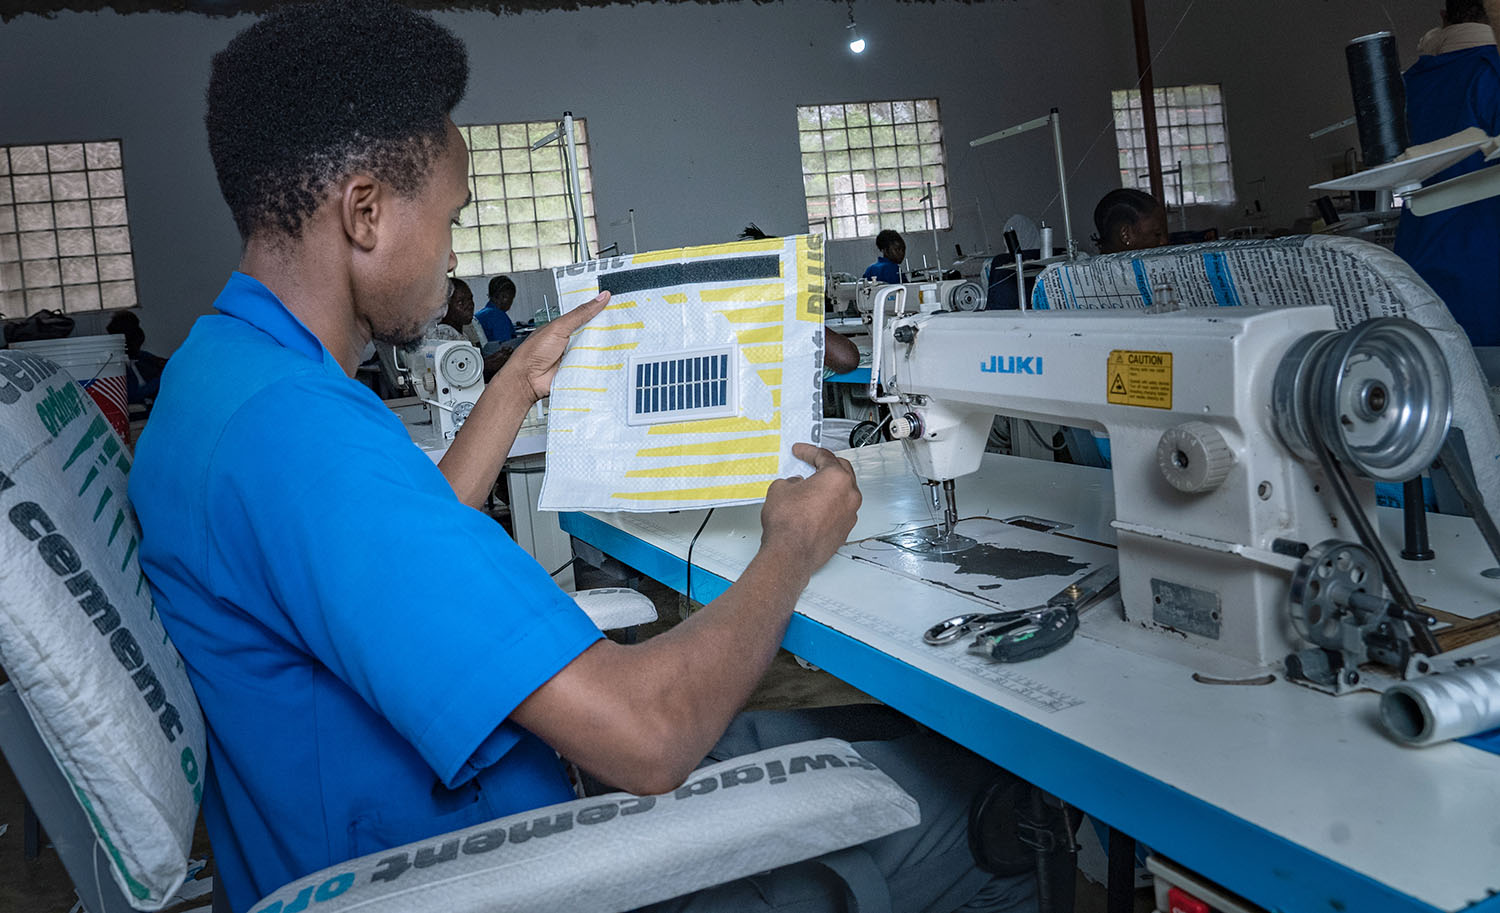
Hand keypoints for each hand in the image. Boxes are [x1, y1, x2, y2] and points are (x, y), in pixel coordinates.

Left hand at [497, 292, 609, 401]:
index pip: (587, 315)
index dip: (600, 311)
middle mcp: (571, 340)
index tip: (616, 305)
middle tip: (621, 324)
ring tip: (618, 341)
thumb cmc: (534, 352)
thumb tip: (599, 298)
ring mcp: (576, 356)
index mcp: (565, 326)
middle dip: (606, 330)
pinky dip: (601, 363)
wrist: (528, 379)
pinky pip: (595, 365)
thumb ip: (581, 313)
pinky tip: (609, 359)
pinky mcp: (580, 370)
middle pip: (595, 333)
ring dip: (604, 348)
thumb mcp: (560, 327)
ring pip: (597, 349)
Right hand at [759, 443, 860, 573]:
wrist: (790, 553)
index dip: (809, 451)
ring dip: (830, 488)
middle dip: (826, 465)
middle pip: (842, 472)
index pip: (825, 457)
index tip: (800, 451)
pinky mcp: (845, 531)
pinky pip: (840, 511)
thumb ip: (792, 481)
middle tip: (812, 463)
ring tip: (812, 488)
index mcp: (837, 478)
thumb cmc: (788, 523)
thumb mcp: (780, 489)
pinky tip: (815, 508)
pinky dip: (830, 506)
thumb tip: (796, 485)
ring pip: (843, 493)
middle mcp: (849, 495)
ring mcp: (850, 515)